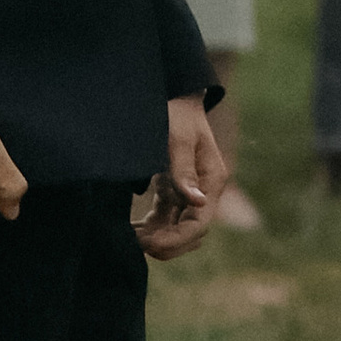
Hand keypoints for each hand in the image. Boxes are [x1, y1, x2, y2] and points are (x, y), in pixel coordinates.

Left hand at [136, 96, 226, 259]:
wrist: (172, 95)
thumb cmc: (176, 113)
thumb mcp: (177, 138)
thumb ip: (183, 171)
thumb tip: (198, 203)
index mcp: (212, 180)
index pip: (200, 223)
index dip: (176, 239)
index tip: (149, 244)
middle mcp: (204, 191)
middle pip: (191, 233)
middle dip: (166, 244)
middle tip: (136, 244)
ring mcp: (189, 192)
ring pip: (177, 228)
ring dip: (157, 238)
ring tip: (129, 237)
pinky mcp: (173, 190)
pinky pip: (165, 218)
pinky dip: (150, 227)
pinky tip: (131, 229)